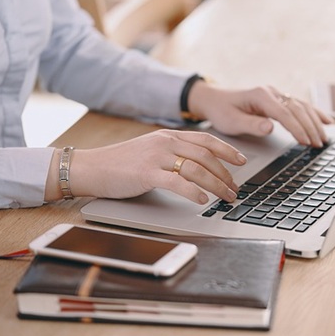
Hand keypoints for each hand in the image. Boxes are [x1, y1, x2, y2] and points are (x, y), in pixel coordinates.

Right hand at [45, 130, 246, 203]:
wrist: (92, 167)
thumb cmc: (121, 163)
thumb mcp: (151, 150)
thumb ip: (173, 153)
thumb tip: (198, 167)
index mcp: (168, 136)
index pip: (206, 140)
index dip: (227, 150)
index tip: (242, 161)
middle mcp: (165, 142)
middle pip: (206, 156)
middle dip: (226, 174)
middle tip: (235, 188)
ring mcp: (156, 157)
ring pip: (196, 169)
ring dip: (216, 185)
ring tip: (226, 197)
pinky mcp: (147, 174)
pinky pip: (177, 182)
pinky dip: (194, 191)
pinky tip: (203, 200)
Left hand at [188, 81, 332, 146]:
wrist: (214, 99)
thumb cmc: (222, 111)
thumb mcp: (231, 122)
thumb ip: (251, 125)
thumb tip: (270, 127)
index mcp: (260, 95)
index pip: (284, 113)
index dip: (297, 128)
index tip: (305, 142)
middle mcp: (271, 92)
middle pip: (297, 109)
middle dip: (310, 127)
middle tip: (318, 144)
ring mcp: (276, 95)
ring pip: (302, 107)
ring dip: (315, 122)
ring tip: (323, 139)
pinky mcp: (278, 100)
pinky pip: (300, 106)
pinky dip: (314, 113)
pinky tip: (327, 121)